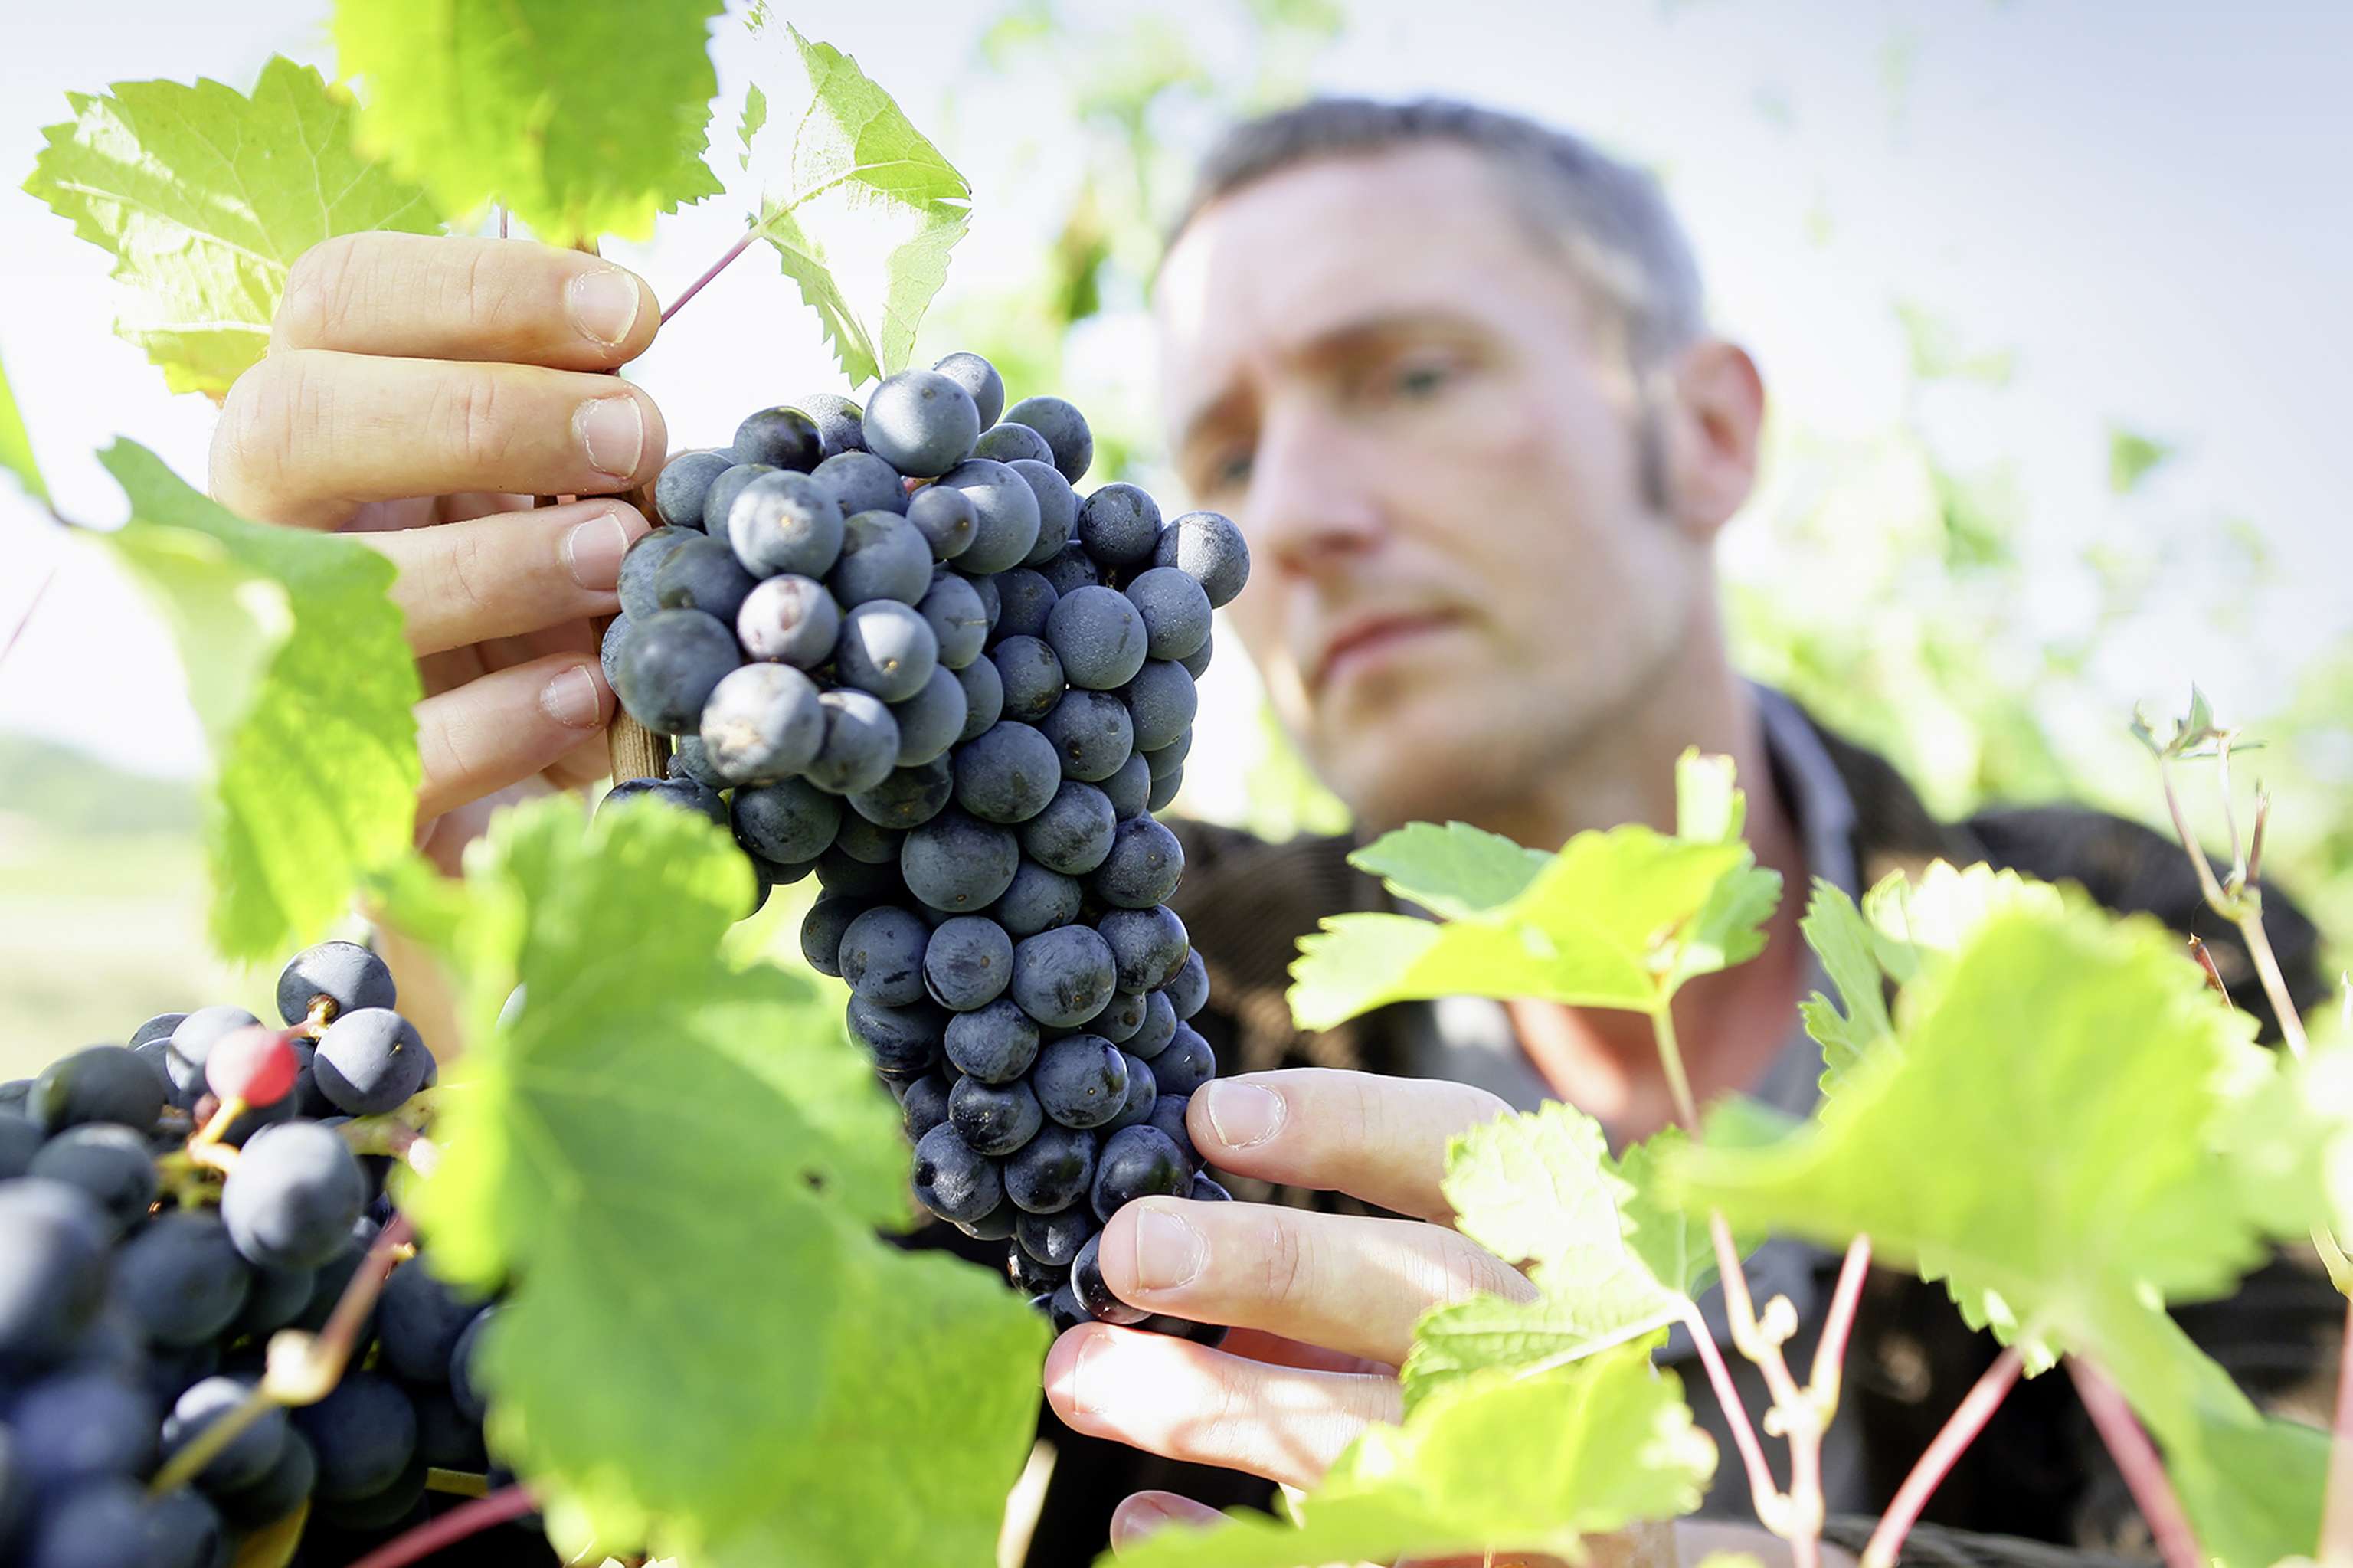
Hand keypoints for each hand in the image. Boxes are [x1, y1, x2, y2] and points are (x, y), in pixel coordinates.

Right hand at [209, 231, 669, 865]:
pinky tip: (582, 689)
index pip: (340, 298)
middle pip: (294, 420)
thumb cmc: (546, 605)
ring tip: (619, 557)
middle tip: (634, 435)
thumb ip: (578, 401)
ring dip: (499, 561)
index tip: (633, 314)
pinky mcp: (331, 791)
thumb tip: (627, 305)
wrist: (533, 802)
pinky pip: (388, 750)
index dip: (483, 288)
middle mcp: (267, 524)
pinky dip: (494, 718)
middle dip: (481, 415)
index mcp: (321, 418)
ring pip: (332, 586)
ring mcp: (277, 656)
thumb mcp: (566, 490)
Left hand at [1040, 1069, 1539, 1551]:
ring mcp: (1542, 1466)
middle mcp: (1565, 1342)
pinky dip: (1235, 1546)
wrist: (1606, 1531)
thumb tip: (1160, 1238)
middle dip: (1277, 1263)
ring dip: (1215, 1403)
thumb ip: (1338, 1273)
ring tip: (1082, 1375)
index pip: (1468, 1152)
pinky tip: (1138, 1512)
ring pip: (1373, 1433)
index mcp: (1554, 1237)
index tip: (1209, 1117)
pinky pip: (1356, 1558)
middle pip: (1433, 1288)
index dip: (1345, 1124)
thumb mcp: (1444, 1302)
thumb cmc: (1498, 1383)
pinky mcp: (1506, 1561)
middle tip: (1132, 1248)